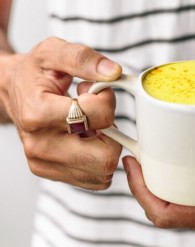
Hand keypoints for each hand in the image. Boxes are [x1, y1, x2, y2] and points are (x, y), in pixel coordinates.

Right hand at [0, 37, 122, 189]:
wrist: (13, 92)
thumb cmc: (34, 73)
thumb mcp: (54, 52)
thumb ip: (84, 58)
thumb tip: (113, 73)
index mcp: (38, 113)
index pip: (98, 118)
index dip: (106, 101)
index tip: (94, 92)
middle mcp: (40, 145)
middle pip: (105, 157)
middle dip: (112, 133)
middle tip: (96, 116)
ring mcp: (45, 163)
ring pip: (104, 171)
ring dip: (105, 147)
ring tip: (87, 127)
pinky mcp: (52, 173)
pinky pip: (96, 179)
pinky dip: (98, 160)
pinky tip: (85, 141)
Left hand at [123, 132, 194, 238]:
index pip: (169, 216)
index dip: (142, 194)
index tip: (132, 163)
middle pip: (166, 211)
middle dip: (143, 188)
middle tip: (136, 154)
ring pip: (176, 205)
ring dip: (156, 184)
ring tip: (148, 154)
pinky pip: (189, 198)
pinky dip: (173, 183)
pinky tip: (171, 161)